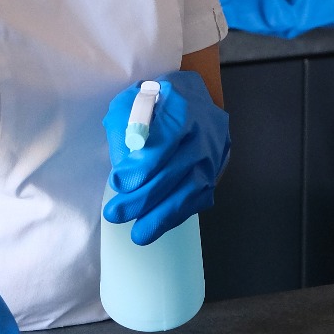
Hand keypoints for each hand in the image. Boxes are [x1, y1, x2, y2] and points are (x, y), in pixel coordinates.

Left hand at [103, 69, 230, 244]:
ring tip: (138, 234)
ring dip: (163, 215)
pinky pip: (200, 199)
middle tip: (116, 213)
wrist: (193, 99)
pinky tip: (156, 226)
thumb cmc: (154, 102)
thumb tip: (124, 164)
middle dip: (145, 196)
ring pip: (193, 189)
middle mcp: (204, 130)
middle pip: (177, 168)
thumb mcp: (129, 102)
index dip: (142, 164)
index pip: (166, 138)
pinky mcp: (217, 172)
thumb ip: (123, 127)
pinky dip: (177, 215)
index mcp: (181, 105)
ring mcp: (214, 153)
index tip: (118, 183)